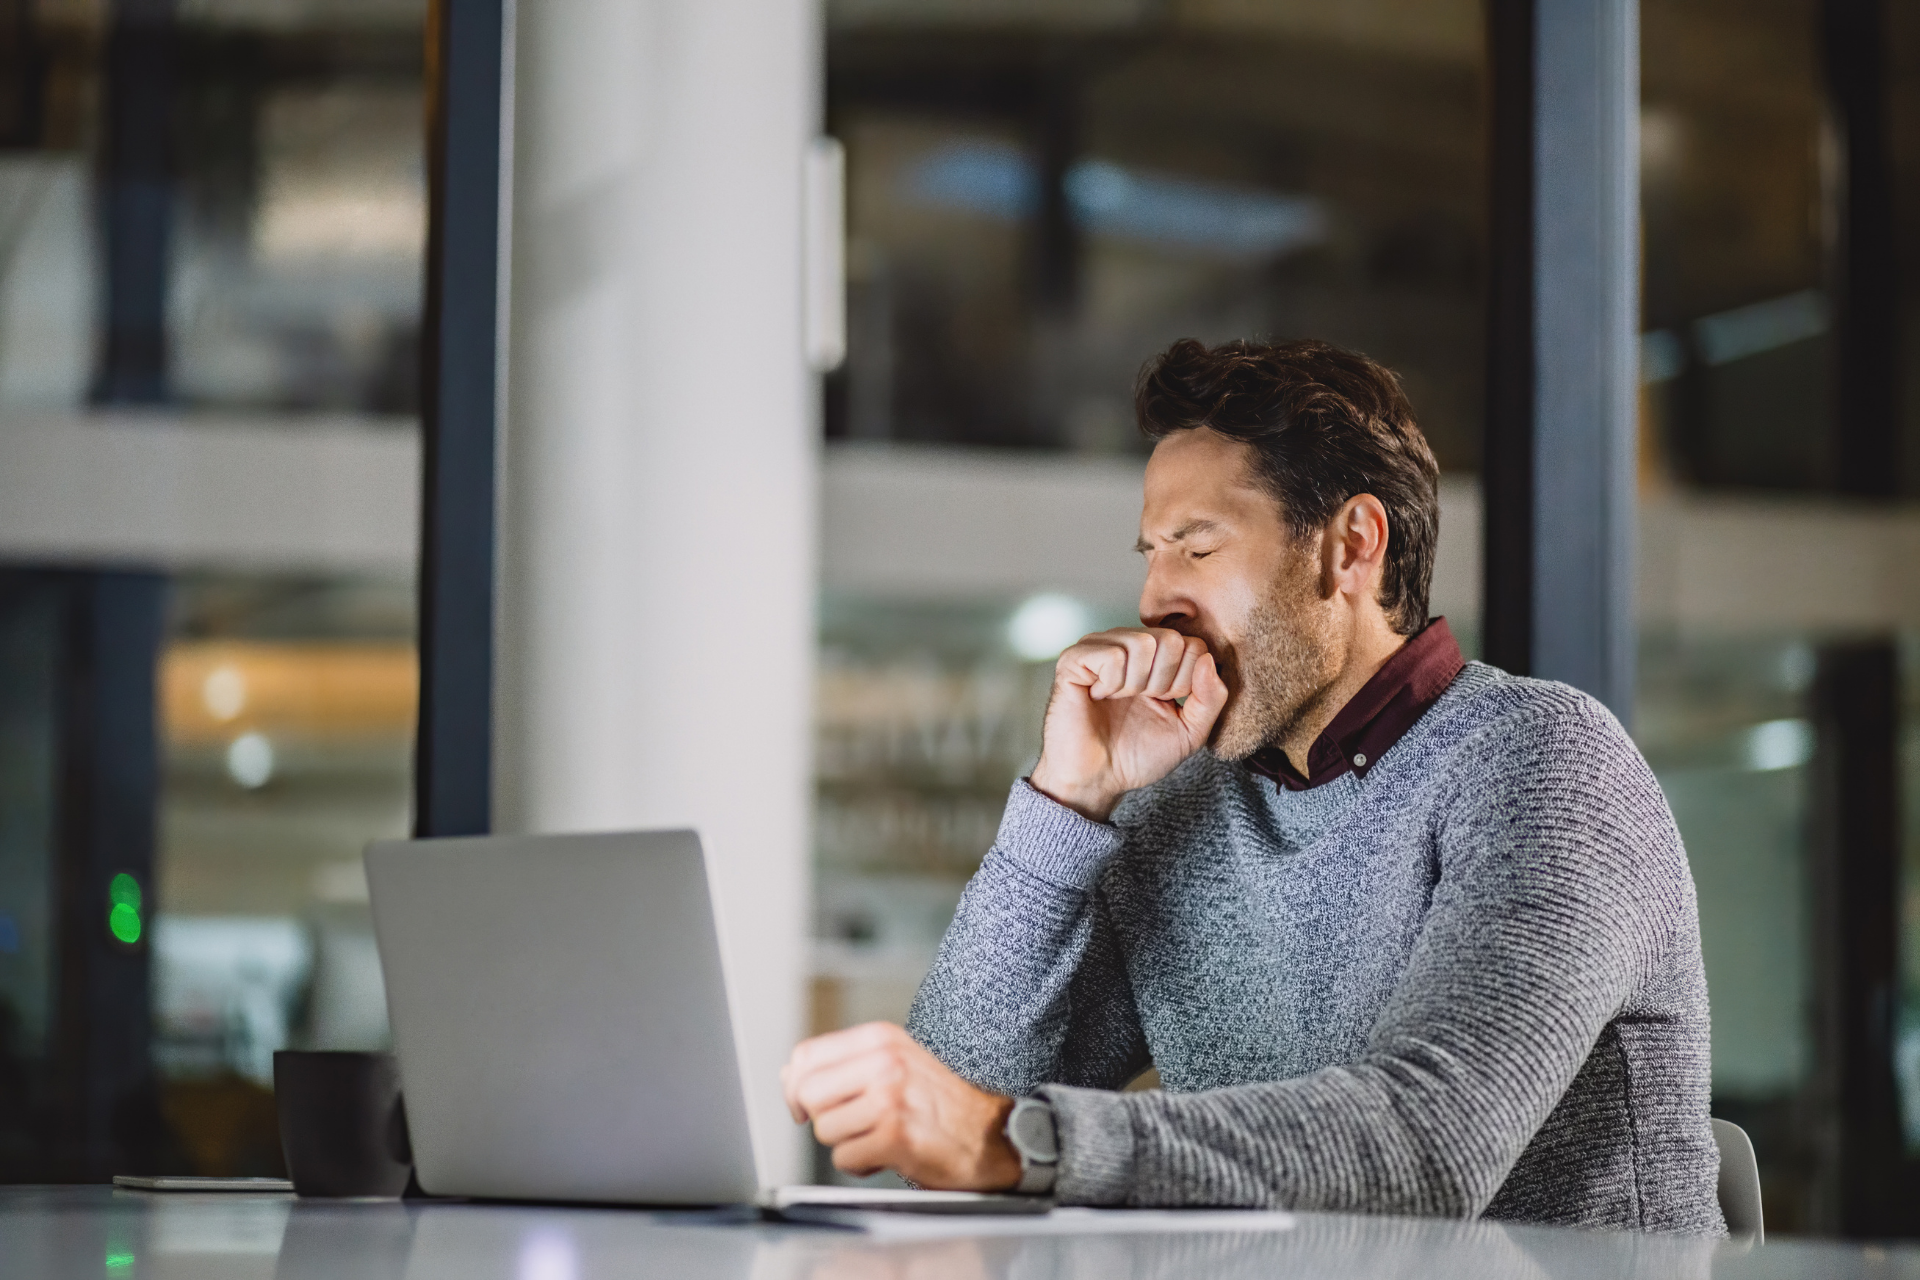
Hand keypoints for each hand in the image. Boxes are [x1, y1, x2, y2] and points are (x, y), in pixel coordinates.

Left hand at [781, 1023, 1020, 1189]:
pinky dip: (861, 1165)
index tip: (809, 1105)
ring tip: (878, 1137)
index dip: (797, 1087)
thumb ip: (842, 1066)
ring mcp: (889, 1098)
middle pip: (807, 1093)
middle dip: (824, 1118)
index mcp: (880, 1039)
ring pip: (824, 1129)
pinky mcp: (895, 1135)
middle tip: (853, 1124)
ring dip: (846, 1143)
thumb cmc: (939, 1103)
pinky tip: (888, 1154)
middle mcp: (884, 1062)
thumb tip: (788, 1076)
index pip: (805, 1056)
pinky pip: (844, 1158)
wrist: (993, 1134)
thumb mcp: (894, 1065)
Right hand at [1029, 627, 1228, 820]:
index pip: (1193, 645)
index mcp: (1156, 657)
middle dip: (1163, 682)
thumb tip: (1207, 659)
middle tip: (1140, 703)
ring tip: (1118, 700)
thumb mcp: (1190, 731)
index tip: (1163, 704)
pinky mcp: (1074, 659)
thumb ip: (1211, 698)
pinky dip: (1111, 684)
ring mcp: (1100, 647)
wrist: (1096, 780)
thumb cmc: (1137, 756)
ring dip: (1136, 684)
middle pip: (1171, 640)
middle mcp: (1128, 644)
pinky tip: (1099, 697)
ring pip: (1142, 643)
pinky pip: (1112, 655)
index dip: (1185, 682)